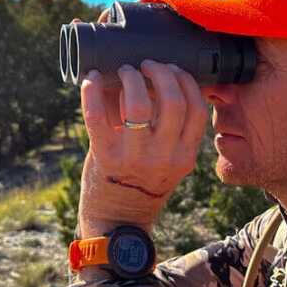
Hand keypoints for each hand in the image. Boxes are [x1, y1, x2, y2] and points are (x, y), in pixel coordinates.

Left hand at [77, 59, 207, 237]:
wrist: (117, 221)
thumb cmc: (143, 184)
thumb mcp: (170, 162)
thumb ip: (172, 132)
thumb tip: (159, 79)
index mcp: (185, 156)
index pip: (196, 108)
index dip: (186, 81)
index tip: (173, 69)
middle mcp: (164, 157)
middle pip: (172, 100)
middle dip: (159, 73)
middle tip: (145, 66)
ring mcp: (134, 157)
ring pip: (137, 104)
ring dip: (130, 79)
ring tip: (124, 72)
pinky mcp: (105, 156)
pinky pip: (96, 116)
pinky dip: (91, 92)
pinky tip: (90, 80)